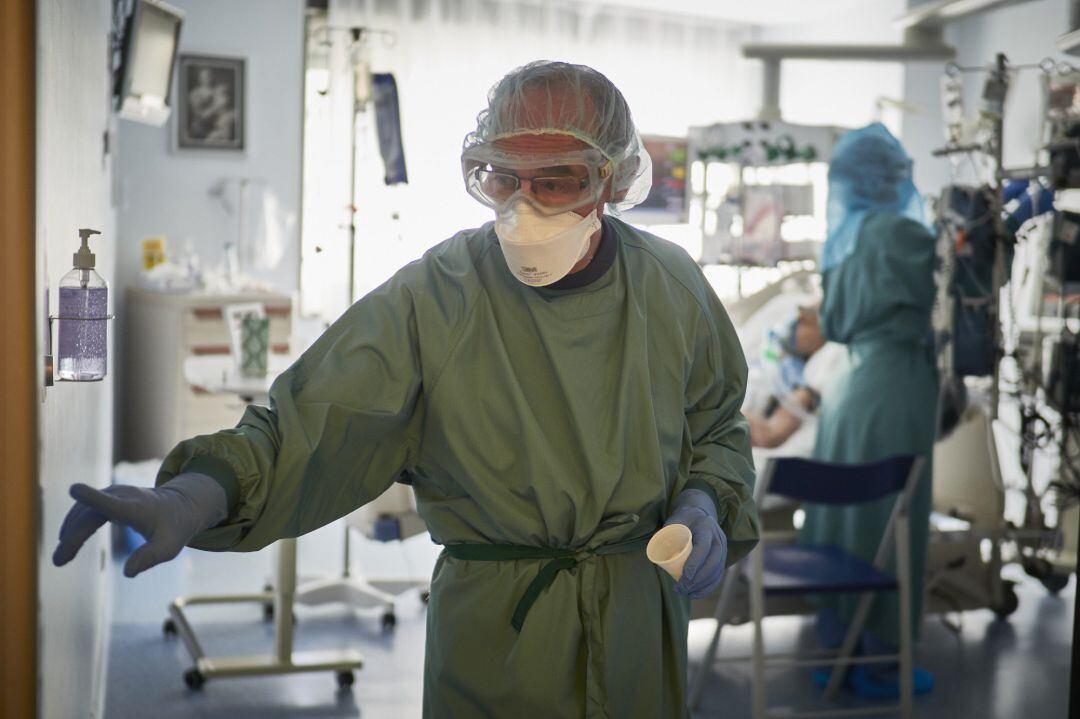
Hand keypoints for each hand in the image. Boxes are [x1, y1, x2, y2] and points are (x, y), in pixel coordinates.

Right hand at [52, 473, 227, 577]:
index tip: (74, 490)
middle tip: (58, 561)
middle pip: (90, 514)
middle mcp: (123, 497)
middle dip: (72, 536)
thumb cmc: (175, 528)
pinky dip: (74, 524)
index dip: (93, 498)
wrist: (181, 505)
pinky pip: (86, 509)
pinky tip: (67, 541)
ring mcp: (115, 493)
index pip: (113, 503)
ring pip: (84, 511)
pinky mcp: (110, 496)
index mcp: (137, 508)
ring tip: (61, 557)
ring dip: (69, 532)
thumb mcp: (169, 547)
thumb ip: (150, 558)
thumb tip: (128, 573)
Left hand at [665, 488, 727, 598]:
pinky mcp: (723, 557)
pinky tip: (697, 594)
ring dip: (702, 586)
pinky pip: (718, 575)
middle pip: (712, 563)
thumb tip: (655, 552)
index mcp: (706, 527)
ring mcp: (723, 548)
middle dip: (697, 580)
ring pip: (716, 571)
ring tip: (686, 594)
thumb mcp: (674, 520)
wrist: (700, 513)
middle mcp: (718, 538)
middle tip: (681, 589)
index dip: (695, 564)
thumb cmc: (684, 519)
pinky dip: (709, 587)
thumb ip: (666, 533)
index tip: (684, 578)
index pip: (703, 548)